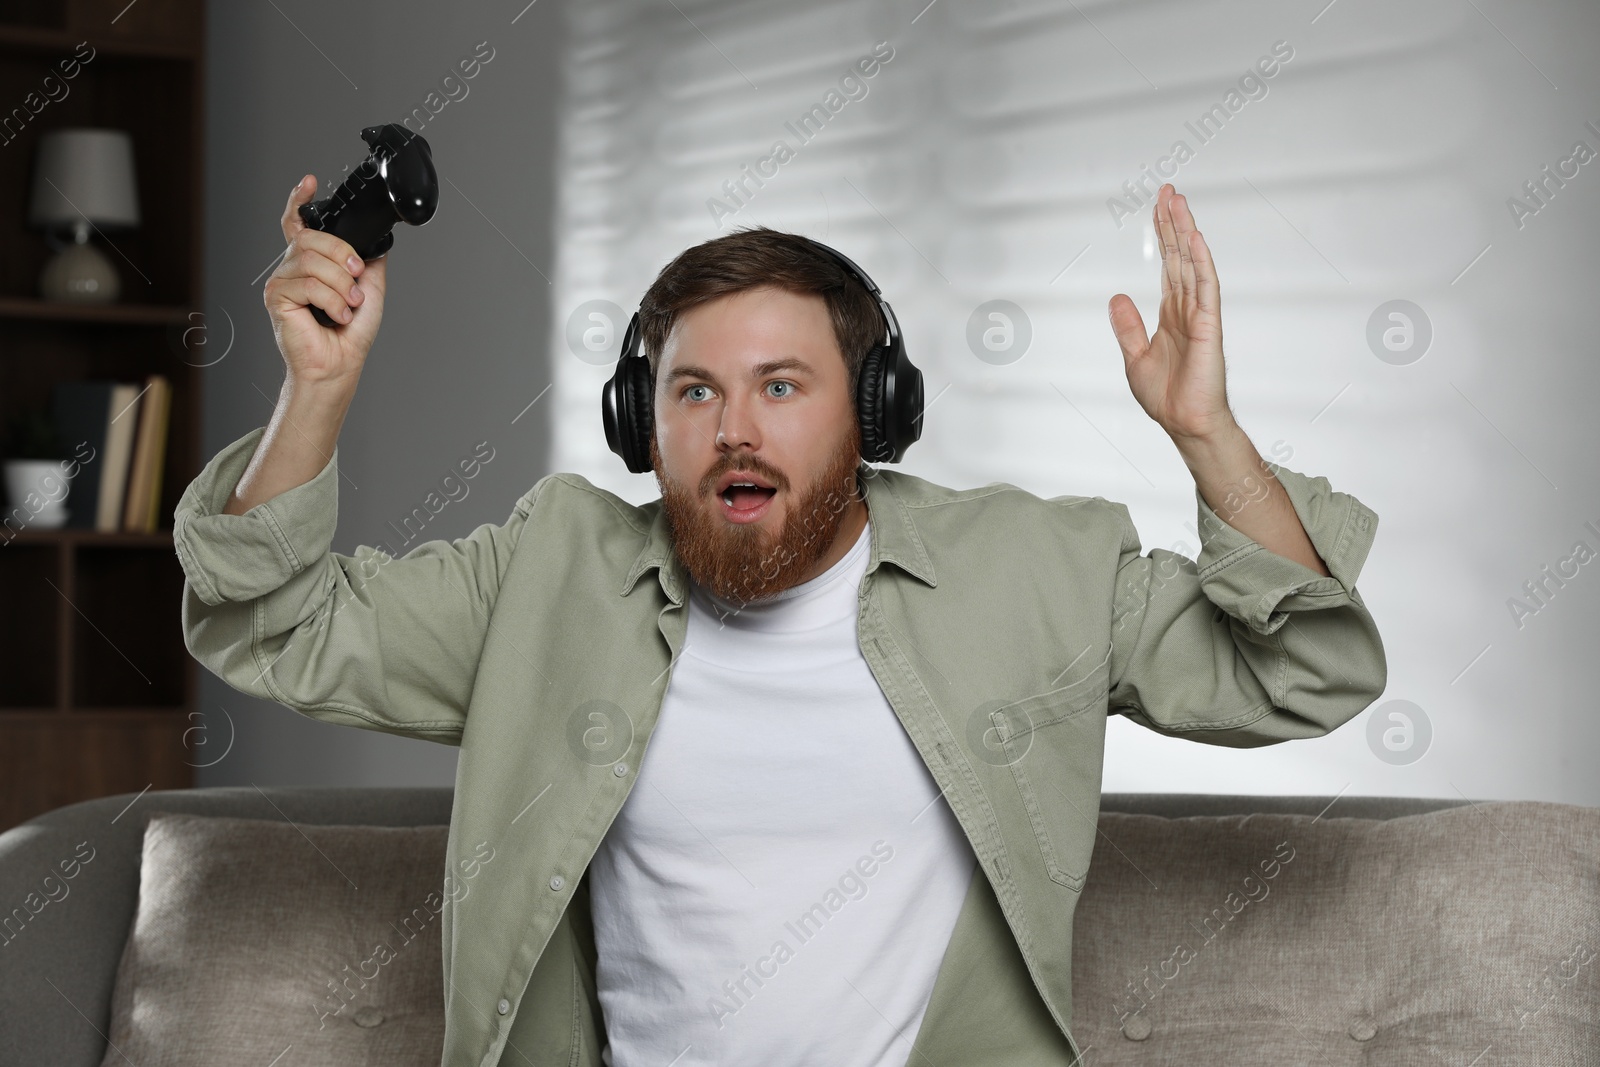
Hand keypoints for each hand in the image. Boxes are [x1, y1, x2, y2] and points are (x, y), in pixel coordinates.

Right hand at [263, 173, 387, 386]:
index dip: (299, 201)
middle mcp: (293, 267)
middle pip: (312, 237)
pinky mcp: (275, 297)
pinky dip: (331, 300)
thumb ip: (369, 261)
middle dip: (342, 256)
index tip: (309, 182)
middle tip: (357, 281)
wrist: (340, 363)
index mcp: (312, 262)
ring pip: (312, 261)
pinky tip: (337, 316)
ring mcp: (281, 281)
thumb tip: (378, 239)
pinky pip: (307, 284)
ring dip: (340, 284)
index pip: (297, 224)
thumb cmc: (350, 332)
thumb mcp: (369, 288)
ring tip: (348, 305)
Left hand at [1108, 184, 1233, 441]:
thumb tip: (1116, 297)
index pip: (1168, 267)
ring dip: (1186, 232)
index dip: (1164, 237)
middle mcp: (1187, 309)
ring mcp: (1200, 315)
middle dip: (1173, 223)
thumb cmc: (1166, 397)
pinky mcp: (1208, 326)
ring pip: (1193, 264)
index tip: (1159, 208)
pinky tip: (1195, 239)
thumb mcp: (1134, 357)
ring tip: (1179, 201)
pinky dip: (1201, 262)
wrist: (1183, 423)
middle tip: (1168, 190)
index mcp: (1171, 315)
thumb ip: (1128, 326)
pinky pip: (1206, 288)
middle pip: (1179, 257)